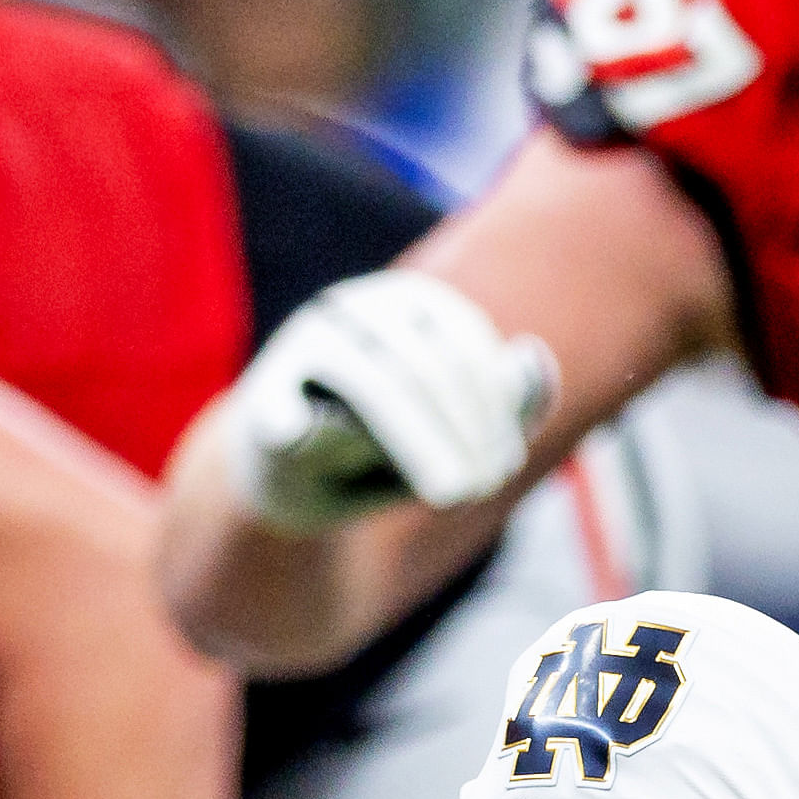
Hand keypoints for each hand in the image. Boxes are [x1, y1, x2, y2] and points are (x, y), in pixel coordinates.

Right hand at [218, 268, 558, 532]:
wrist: (293, 479)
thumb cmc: (389, 447)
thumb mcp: (458, 427)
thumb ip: (507, 403)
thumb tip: (535, 357)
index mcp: (412, 305)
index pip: (466, 349)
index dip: (495, 411)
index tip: (504, 468)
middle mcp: (359, 308)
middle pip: (428, 367)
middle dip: (465, 432)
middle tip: (481, 488)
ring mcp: (306, 343)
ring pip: (377, 386)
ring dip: (422, 446)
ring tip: (452, 494)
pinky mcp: (263, 393)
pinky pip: (287, 411)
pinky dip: (295, 425)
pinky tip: (298, 438)